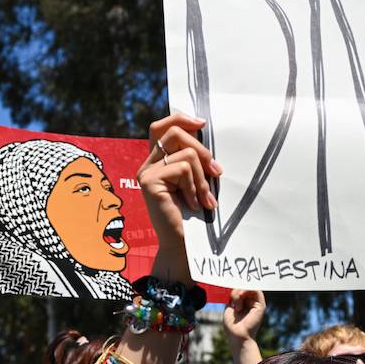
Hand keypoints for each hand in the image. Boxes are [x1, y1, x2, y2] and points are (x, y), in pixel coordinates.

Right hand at [138, 113, 221, 267]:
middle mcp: (148, 164)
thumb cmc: (193, 216)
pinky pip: (183, 169)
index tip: (203, 124)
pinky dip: (195, 187)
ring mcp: (146, 172)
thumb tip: (204, 130)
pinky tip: (194, 205)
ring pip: (185, 153)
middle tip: (217, 172)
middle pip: (174, 132)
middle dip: (203, 150)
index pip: (162, 126)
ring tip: (204, 199)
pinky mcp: (149, 182)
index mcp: (157, 161)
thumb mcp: (196, 180)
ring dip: (203, 178)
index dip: (181, 118)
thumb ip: (195, 159)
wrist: (183, 245)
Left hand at [223, 289, 265, 342]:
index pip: (241, 288)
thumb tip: (232, 286)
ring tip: (235, 301)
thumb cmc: (232, 325)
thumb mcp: (229, 306)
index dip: (235, 286)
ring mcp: (256, 303)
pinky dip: (246, 290)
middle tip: (231, 297)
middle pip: (244, 287)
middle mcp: (251, 302)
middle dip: (236, 290)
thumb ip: (232, 296)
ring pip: (249, 287)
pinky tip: (240, 297)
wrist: (237, 335)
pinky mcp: (261, 305)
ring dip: (240, 291)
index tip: (226, 287)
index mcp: (244, 303)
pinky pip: (256, 291)